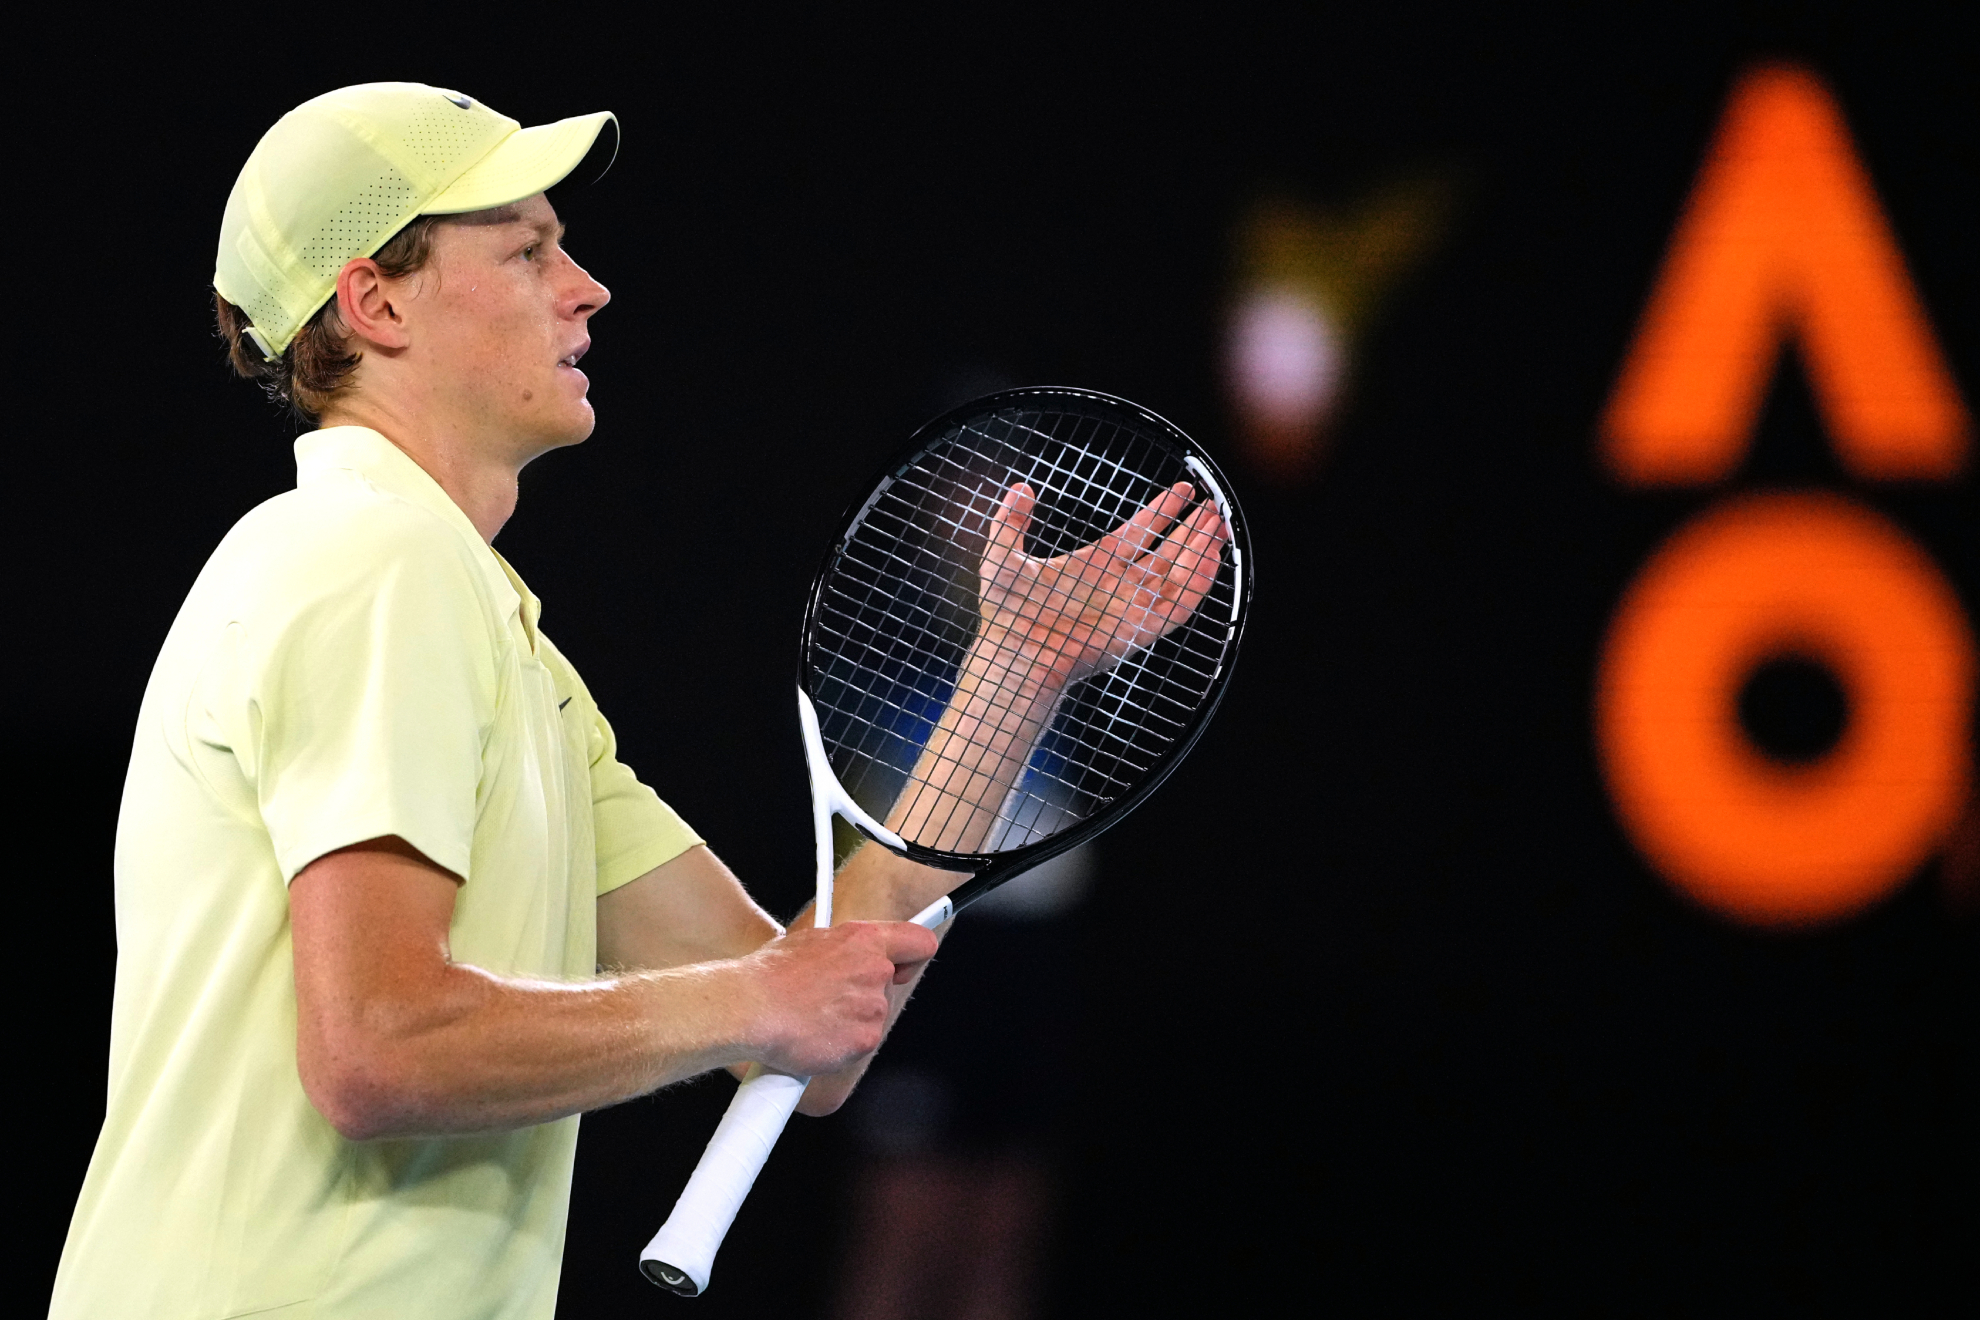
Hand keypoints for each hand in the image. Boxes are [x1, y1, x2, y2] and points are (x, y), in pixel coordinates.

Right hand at [738, 921, 938, 1077]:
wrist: (748, 1008)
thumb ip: (841, 950)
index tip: (904, 965)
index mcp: (864, 939)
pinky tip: (815, 1037)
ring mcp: (874, 1006)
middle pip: (890, 986)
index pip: (919, 942)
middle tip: (831, 1000)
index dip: (913, 956)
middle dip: (865, 995)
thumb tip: (843, 956)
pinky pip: (861, 1044)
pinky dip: (842, 1046)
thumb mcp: (809, 942)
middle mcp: (876, 970)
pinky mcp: (866, 1040)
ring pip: (874, 1016)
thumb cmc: (768, 976)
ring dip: (851, 1021)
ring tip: (813, 1018)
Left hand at [978, 480, 1228, 689]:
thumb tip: (1020, 488)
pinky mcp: (1140, 629)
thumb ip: (1010, 521)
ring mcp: (1131, 607)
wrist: (1014, 653)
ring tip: (1220, 525)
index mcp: (1095, 565)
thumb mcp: (1003, 558)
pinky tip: (1210, 559)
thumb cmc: (1006, 615)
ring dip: (1200, 550)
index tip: (1183, 490)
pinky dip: (1196, 584)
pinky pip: (1178, 605)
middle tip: (1214, 507)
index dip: (1162, 511)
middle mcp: (1119, 585)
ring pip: (1178, 575)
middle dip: (1192, 529)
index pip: (1139, 532)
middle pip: (1167, 552)